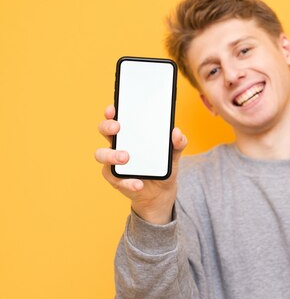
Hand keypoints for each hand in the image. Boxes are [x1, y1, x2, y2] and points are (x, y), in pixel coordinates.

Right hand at [94, 104, 187, 223]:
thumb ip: (178, 143)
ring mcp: (113, 161)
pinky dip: (127, 181)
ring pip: (101, 154)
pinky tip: (139, 184)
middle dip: (107, 126)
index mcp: (130, 133)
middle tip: (118, 128)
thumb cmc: (163, 165)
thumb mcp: (174, 154)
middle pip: (104, 130)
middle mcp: (119, 144)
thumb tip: (177, 132)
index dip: (112, 111)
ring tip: (126, 157)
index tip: (114, 108)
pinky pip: (115, 178)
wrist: (161, 191)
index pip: (117, 117)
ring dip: (111, 154)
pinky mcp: (115, 178)